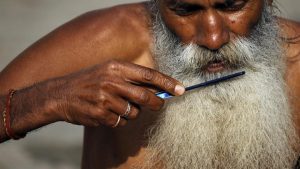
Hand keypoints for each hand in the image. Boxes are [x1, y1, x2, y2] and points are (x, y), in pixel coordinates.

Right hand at [46, 60, 184, 127]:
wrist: (60, 94)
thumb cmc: (89, 82)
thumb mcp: (108, 71)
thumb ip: (131, 79)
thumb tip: (157, 90)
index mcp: (116, 67)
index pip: (148, 75)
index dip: (167, 83)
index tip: (181, 89)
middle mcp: (112, 81)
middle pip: (145, 96)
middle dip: (156, 103)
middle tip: (159, 105)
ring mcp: (105, 98)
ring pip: (133, 112)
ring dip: (131, 113)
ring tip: (117, 107)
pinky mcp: (100, 114)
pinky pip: (121, 122)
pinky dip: (118, 120)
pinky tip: (106, 113)